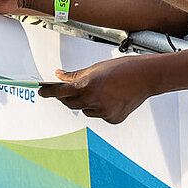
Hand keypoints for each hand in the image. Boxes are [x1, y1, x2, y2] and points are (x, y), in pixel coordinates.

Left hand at [38, 55, 161, 123]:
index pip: (60, 92)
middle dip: (66, 97)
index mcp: (87, 86)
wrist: (146, 77)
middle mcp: (93, 101)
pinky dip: (101, 108)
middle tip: (65, 90)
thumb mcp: (95, 68)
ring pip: (86, 110)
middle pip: (70, 103)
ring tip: (99, 90)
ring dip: (86, 102)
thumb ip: (75, 75)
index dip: (48, 92)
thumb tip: (59, 76)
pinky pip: (99, 115)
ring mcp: (103, 112)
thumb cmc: (122, 68)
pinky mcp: (113, 119)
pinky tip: (111, 98)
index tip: (41, 92)